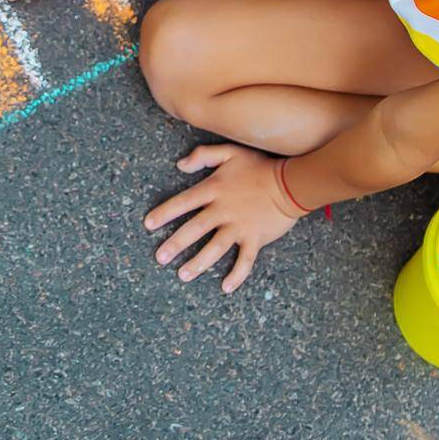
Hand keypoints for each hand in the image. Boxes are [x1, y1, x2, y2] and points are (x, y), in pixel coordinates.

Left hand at [142, 144, 303, 293]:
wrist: (290, 183)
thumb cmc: (259, 167)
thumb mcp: (230, 152)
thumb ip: (203, 155)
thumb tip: (180, 165)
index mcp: (214, 189)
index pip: (183, 202)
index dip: (164, 213)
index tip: (148, 225)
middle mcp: (223, 210)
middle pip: (194, 229)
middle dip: (175, 244)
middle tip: (160, 258)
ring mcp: (239, 226)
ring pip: (214, 248)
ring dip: (198, 263)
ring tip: (182, 275)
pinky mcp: (255, 238)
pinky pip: (245, 260)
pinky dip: (236, 275)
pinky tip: (225, 287)